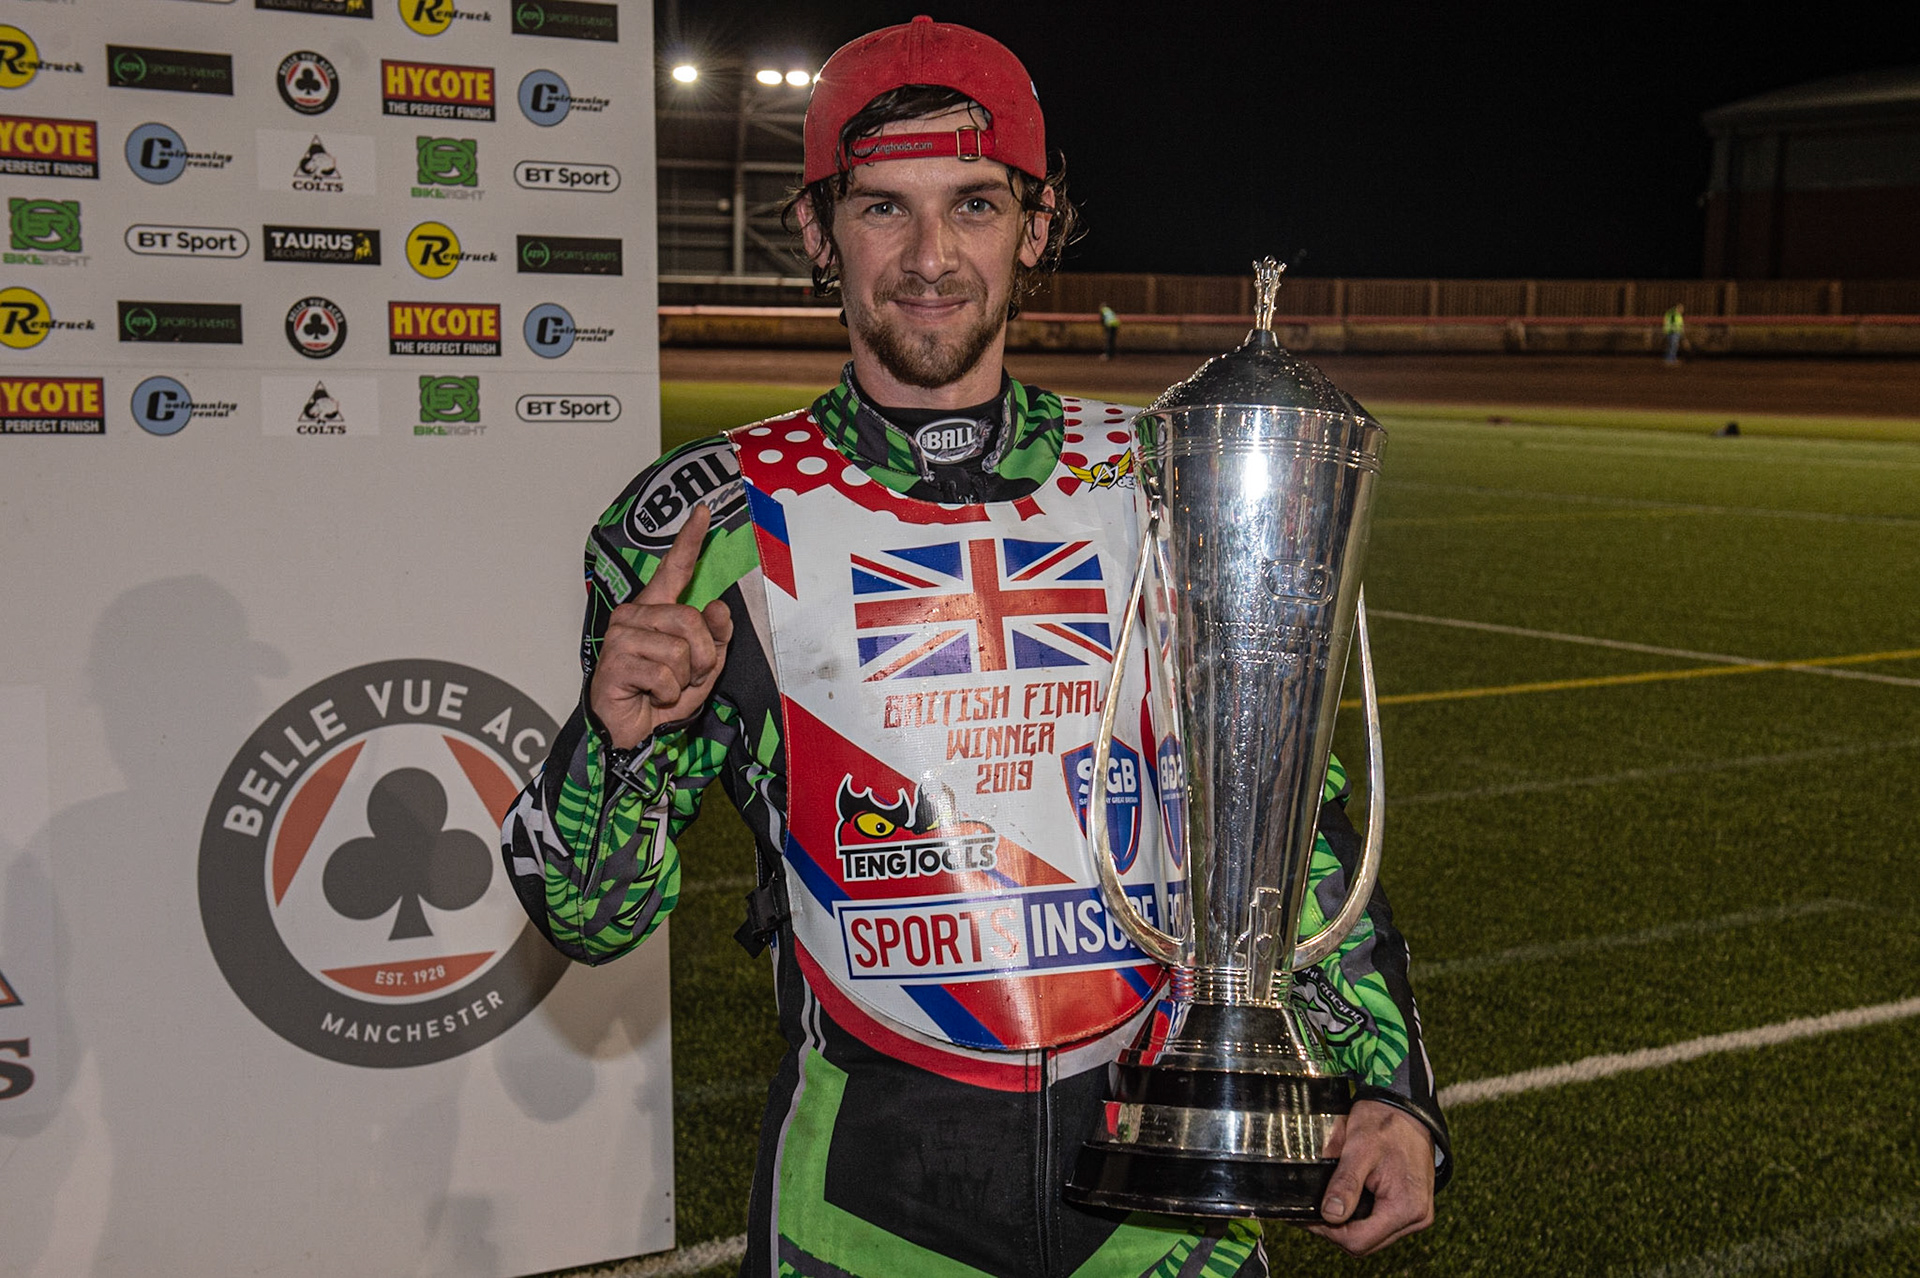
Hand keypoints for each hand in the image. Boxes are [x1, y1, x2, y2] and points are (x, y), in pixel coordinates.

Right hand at [588, 504, 733, 748]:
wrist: (629, 733)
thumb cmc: (660, 698)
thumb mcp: (702, 668)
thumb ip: (716, 638)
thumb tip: (718, 608)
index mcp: (656, 611)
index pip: (674, 570)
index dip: (689, 540)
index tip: (703, 511)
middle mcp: (634, 616)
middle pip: (691, 621)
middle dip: (703, 658)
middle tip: (686, 678)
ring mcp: (620, 637)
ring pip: (680, 650)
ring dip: (684, 680)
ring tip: (666, 689)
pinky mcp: (614, 662)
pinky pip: (664, 675)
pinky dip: (668, 694)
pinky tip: (651, 697)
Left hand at [1305, 1098, 1435, 1255]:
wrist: (1408, 1109)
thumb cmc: (1387, 1123)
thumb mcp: (1360, 1148)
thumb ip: (1346, 1183)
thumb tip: (1330, 1215)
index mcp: (1405, 1207)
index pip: (1359, 1241)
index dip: (1329, 1232)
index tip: (1308, 1217)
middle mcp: (1416, 1218)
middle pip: (1365, 1243)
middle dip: (1336, 1230)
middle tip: (1313, 1209)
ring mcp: (1416, 1215)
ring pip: (1373, 1236)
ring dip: (1348, 1225)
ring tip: (1327, 1203)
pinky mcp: (1412, 1208)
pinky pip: (1381, 1224)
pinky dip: (1362, 1217)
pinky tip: (1346, 1201)